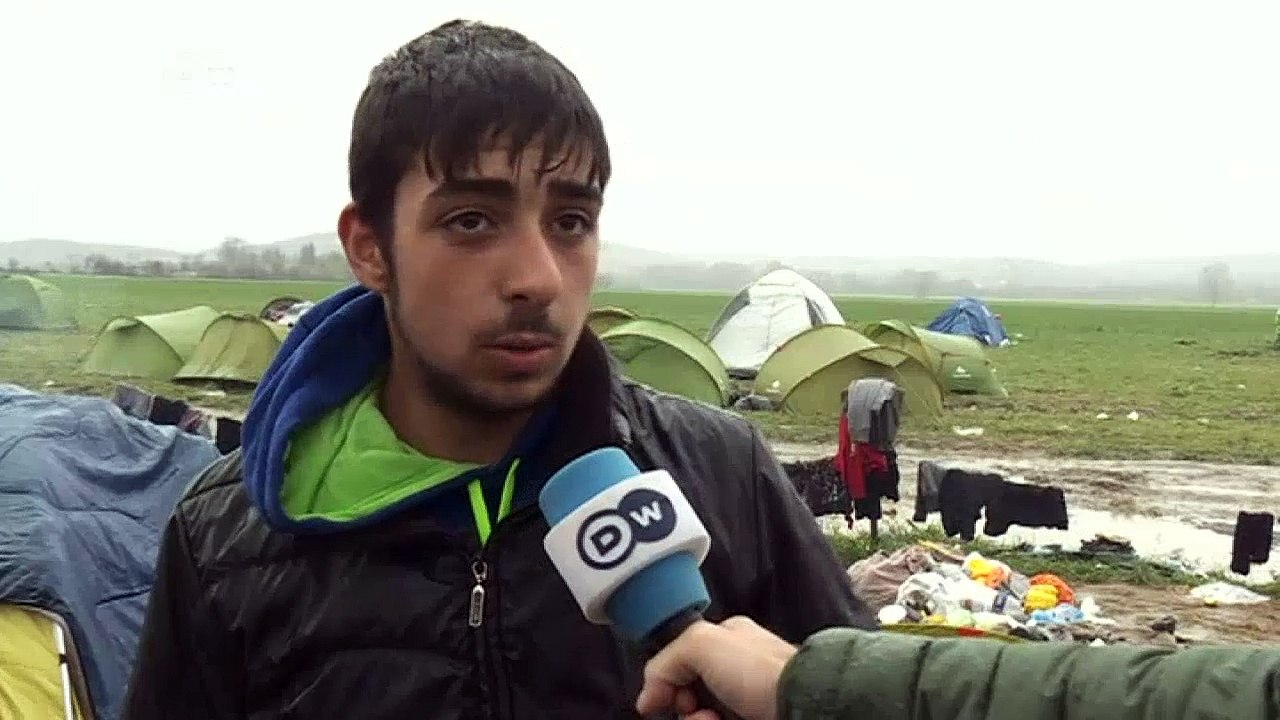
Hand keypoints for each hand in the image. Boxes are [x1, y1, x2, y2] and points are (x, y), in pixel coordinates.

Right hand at [635, 616, 797, 719]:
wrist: (805, 705)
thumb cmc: (759, 670)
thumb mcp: (700, 643)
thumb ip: (665, 660)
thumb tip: (648, 695)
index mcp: (726, 639)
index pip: (680, 659)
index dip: (667, 680)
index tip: (663, 697)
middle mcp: (735, 669)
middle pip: (688, 693)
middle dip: (682, 706)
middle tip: (692, 709)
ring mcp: (745, 700)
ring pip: (702, 715)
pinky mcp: (752, 719)